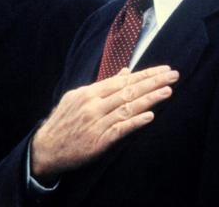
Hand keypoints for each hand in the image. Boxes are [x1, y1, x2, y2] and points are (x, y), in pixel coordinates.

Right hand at [31, 65, 178, 183]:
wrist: (46, 148)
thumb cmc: (65, 121)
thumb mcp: (79, 97)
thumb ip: (104, 85)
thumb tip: (126, 72)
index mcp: (90, 92)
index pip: (123, 80)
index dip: (145, 74)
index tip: (163, 69)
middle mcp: (94, 105)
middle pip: (129, 91)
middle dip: (153, 82)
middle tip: (173, 75)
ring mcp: (96, 123)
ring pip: (128, 108)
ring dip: (150, 99)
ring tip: (168, 91)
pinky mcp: (98, 141)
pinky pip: (120, 129)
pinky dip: (136, 122)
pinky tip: (150, 115)